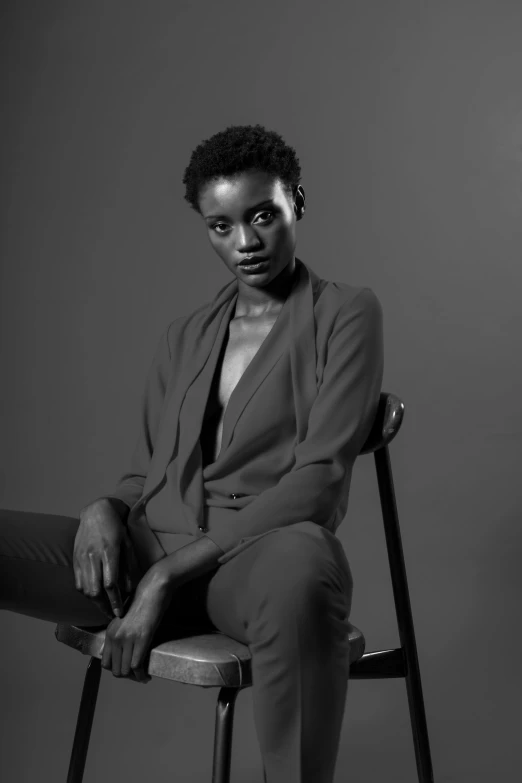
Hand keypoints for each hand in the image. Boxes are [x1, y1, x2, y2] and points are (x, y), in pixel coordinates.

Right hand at [73, 497, 139, 619]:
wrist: (97, 512)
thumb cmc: (117, 527)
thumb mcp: (128, 544)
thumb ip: (128, 567)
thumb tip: (128, 590)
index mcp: (109, 552)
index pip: (111, 584)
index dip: (115, 601)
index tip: (120, 612)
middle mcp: (93, 556)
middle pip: (95, 591)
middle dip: (104, 607)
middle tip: (112, 615)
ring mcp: (82, 558)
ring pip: (85, 589)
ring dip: (94, 603)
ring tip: (104, 609)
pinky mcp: (75, 559)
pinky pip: (78, 582)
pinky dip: (85, 593)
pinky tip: (94, 597)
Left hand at [101, 567, 171, 682]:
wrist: (154, 588)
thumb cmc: (144, 600)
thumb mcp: (127, 619)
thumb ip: (122, 633)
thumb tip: (124, 650)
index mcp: (110, 632)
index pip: (105, 662)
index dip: (116, 670)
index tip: (127, 670)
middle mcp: (115, 637)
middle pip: (115, 670)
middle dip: (126, 676)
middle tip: (137, 674)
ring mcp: (127, 638)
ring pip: (125, 671)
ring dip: (134, 678)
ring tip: (143, 677)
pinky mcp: (141, 638)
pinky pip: (136, 665)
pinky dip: (142, 674)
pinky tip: (147, 675)